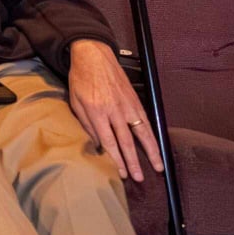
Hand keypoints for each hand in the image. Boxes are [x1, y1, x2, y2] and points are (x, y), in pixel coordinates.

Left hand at [65, 38, 161, 182]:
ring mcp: (127, 105)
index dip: (116, 159)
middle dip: (133, 162)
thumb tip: (97, 144)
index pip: (108, 142)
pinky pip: (146, 121)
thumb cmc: (80, 80)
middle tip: (139, 178)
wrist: (93, 56)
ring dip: (150, 152)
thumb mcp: (75, 102)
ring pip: (142, 133)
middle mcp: (115, 111)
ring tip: (158, 167)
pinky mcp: (135, 100)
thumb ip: (86, 124)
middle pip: (126, 141)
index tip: (121, 173)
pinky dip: (152, 135)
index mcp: (97, 112)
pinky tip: (156, 145)